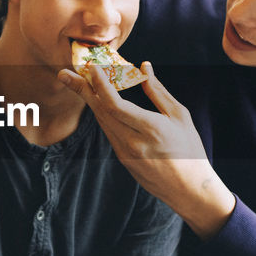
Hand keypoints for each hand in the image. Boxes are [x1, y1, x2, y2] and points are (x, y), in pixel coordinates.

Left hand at [58, 62, 235, 238]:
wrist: (188, 189)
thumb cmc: (190, 149)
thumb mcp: (180, 116)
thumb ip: (158, 91)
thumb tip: (144, 67)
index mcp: (150, 129)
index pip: (116, 105)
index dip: (101, 85)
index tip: (92, 67)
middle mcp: (133, 143)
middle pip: (100, 112)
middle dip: (81, 90)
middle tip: (64, 73)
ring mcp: (125, 153)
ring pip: (102, 121)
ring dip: (90, 100)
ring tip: (78, 82)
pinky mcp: (123, 159)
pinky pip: (109, 131)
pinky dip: (102, 113)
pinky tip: (98, 101)